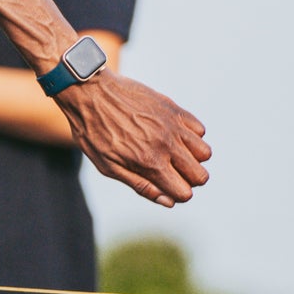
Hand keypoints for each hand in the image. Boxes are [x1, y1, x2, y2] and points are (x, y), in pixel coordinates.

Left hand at [58, 72, 210, 205]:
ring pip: (205, 152)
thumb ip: (141, 185)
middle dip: (189, 179)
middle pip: (201, 175)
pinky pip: (199, 129)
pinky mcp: (173, 108)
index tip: (166, 186)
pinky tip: (171, 134)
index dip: (177, 194)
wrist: (88, 92)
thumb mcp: (108, 167)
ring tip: (172, 153)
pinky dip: (191, 136)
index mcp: (149, 163)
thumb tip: (168, 202)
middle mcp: (166, 144)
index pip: (185, 193)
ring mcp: (172, 125)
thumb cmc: (93, 133)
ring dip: (192, 158)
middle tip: (170, 171)